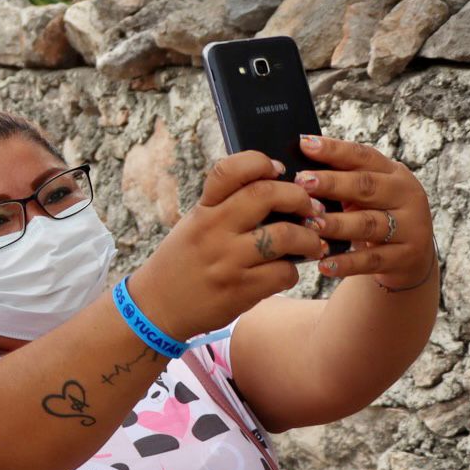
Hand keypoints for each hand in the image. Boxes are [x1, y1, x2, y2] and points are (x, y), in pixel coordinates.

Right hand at [133, 150, 324, 339]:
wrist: (157, 307)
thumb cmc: (184, 262)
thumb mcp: (194, 226)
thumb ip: (227, 208)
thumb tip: (280, 191)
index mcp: (203, 210)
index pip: (229, 170)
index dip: (259, 162)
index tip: (278, 169)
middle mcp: (213, 231)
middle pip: (266, 195)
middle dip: (298, 198)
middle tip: (310, 207)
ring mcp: (227, 262)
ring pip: (285, 236)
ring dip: (309, 238)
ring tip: (312, 242)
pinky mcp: (240, 290)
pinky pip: (283, 274)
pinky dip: (292, 272)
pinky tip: (285, 272)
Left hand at [295, 135, 436, 289]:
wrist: (413, 257)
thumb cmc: (377, 216)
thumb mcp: (368, 195)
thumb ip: (343, 182)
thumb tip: (297, 173)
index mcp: (394, 173)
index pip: (363, 156)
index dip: (334, 150)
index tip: (304, 143)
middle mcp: (406, 196)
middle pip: (366, 186)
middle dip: (332, 183)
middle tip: (301, 182)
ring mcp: (409, 227)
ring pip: (369, 224)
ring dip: (337, 224)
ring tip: (310, 224)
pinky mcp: (405, 257)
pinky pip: (372, 260)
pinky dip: (347, 263)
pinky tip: (324, 264)